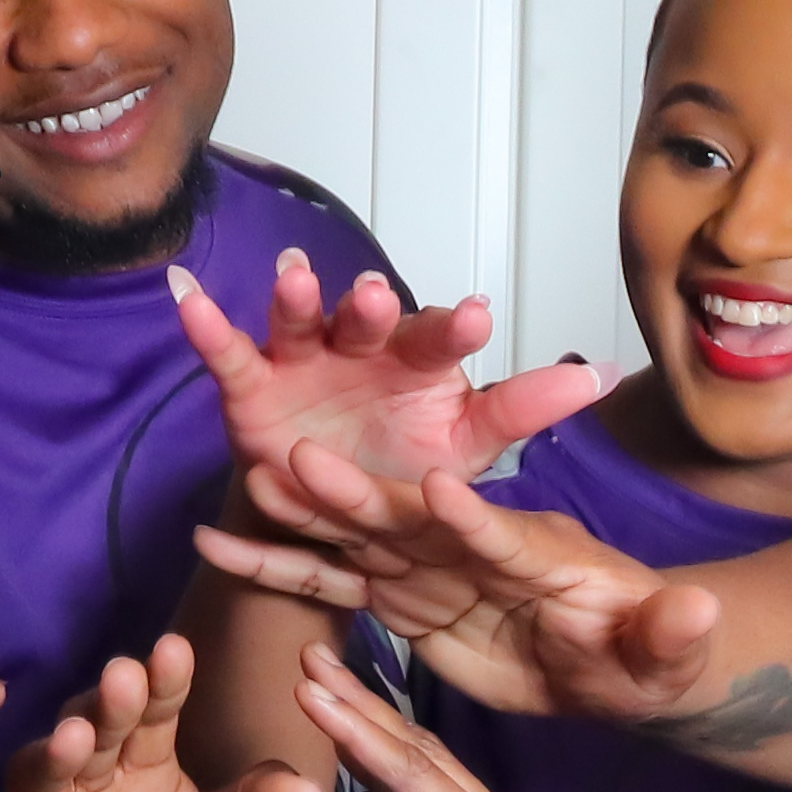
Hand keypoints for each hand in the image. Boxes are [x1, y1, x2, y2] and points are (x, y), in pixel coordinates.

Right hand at [0, 640, 326, 791]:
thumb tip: (312, 787)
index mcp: (140, 773)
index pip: (153, 722)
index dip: (163, 688)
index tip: (176, 651)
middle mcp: (83, 787)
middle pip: (94, 739)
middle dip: (107, 710)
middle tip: (125, 677)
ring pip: (38, 785)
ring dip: (51, 760)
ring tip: (71, 739)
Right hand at [166, 253, 608, 518]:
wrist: (330, 512)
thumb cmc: (404, 465)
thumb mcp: (468, 447)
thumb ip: (524, 409)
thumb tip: (605, 374)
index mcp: (417, 362)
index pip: (440, 336)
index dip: (454, 326)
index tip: (478, 316)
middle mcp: (361, 347)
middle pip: (367, 319)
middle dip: (370, 307)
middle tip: (379, 296)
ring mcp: (303, 359)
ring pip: (300, 318)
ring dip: (296, 298)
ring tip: (294, 278)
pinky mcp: (251, 385)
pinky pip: (226, 352)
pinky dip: (205, 324)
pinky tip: (186, 296)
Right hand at [192, 467, 724, 726]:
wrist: (618, 661)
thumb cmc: (649, 650)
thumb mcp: (668, 651)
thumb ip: (671, 632)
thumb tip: (700, 612)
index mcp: (537, 552)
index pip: (502, 531)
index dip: (472, 514)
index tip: (435, 486)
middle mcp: (472, 545)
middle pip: (409, 518)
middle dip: (359, 491)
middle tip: (303, 456)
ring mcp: (430, 568)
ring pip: (356, 536)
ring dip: (305, 513)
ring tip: (247, 481)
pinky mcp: (401, 599)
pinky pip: (332, 581)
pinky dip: (280, 567)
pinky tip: (219, 550)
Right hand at [289, 643, 723, 791]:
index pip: (414, 775)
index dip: (358, 730)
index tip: (308, 683)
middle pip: (418, 755)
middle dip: (362, 707)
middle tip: (311, 659)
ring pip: (430, 775)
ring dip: (382, 734)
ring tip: (340, 698)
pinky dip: (406, 783)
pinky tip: (395, 785)